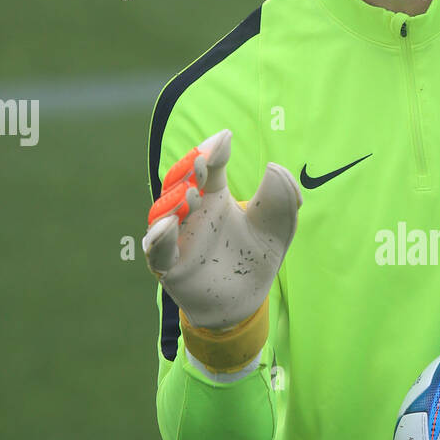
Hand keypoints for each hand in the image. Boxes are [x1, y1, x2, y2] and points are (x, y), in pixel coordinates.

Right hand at [143, 129, 300, 368]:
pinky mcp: (169, 267)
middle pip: (179, 183)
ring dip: (173, 201)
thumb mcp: (278, 226)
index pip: (208, 166)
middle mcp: (191, 213)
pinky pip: (157, 251)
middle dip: (188, 169)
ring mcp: (176, 238)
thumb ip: (282, 197)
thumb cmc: (256, 257)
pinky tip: (169, 226)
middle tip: (202, 159)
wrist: (247, 301)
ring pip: (163, 213)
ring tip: (191, 194)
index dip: (213, 150)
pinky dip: (159, 238)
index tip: (225, 138)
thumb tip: (275, 167)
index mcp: (213, 196)